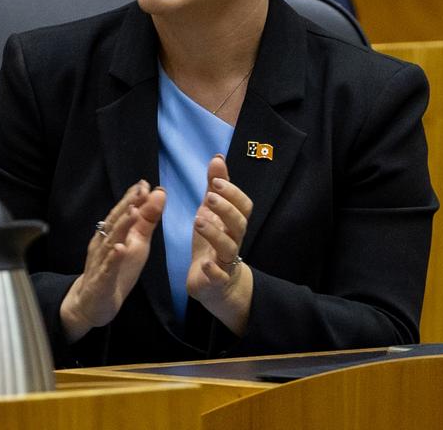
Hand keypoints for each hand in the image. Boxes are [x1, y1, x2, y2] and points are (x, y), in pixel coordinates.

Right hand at [60, 180, 165, 342]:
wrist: (93, 304)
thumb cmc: (117, 270)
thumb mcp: (137, 243)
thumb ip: (147, 219)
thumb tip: (158, 193)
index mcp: (112, 233)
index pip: (121, 211)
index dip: (132, 198)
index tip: (145, 183)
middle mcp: (103, 243)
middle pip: (114, 221)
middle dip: (127, 205)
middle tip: (140, 190)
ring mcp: (100, 262)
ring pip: (110, 241)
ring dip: (121, 226)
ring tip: (133, 212)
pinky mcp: (101, 281)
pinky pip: (107, 268)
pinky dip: (113, 258)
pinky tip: (120, 248)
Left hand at [186, 155, 253, 335]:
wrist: (216, 285)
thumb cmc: (214, 242)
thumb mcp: (212, 212)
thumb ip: (215, 187)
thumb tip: (218, 157)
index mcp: (234, 223)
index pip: (244, 206)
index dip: (232, 193)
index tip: (215, 180)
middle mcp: (235, 241)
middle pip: (240, 224)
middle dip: (226, 209)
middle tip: (209, 197)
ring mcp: (227, 262)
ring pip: (229, 248)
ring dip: (215, 234)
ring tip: (198, 220)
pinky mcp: (216, 281)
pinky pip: (219, 277)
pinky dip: (213, 271)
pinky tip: (204, 264)